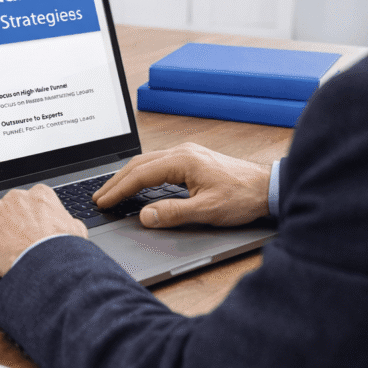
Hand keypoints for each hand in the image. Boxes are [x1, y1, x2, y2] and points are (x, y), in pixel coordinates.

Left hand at [0, 184, 88, 276]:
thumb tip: (71, 225)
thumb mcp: (76, 231)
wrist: (48, 265)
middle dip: (9, 215)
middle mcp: (17, 198)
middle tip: (15, 233)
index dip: (28, 210)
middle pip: (7, 201)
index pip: (30, 196)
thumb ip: (69, 222)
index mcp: (40, 195)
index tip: (29, 222)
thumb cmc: (62, 249)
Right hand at [93, 143, 270, 227]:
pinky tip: (139, 184)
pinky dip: (142, 174)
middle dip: (117, 181)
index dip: (119, 189)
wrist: (267, 187)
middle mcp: (182, 152)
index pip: (140, 174)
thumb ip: (174, 213)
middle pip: (139, 164)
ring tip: (113, 191)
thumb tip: (145, 215)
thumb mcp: (207, 210)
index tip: (103, 201)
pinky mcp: (192, 160)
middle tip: (99, 197)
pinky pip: (159, 164)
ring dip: (128, 177)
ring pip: (148, 162)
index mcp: (183, 160)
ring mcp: (187, 154)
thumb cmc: (242, 196)